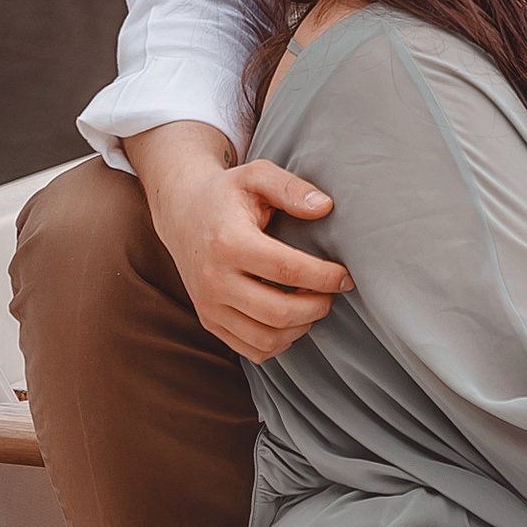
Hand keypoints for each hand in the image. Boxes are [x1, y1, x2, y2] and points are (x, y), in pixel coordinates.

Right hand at [139, 139, 353, 364]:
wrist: (181, 213)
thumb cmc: (226, 194)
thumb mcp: (256, 176)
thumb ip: (291, 188)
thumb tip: (325, 207)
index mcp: (228, 242)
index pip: (287, 270)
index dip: (325, 277)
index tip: (346, 275)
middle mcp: (214, 280)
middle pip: (279, 312)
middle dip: (318, 306)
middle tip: (332, 291)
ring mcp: (209, 305)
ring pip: (266, 338)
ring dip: (301, 327)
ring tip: (313, 303)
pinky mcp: (209, 321)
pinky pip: (252, 350)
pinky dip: (280, 342)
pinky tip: (291, 318)